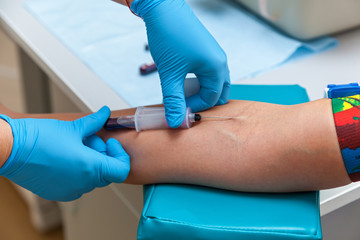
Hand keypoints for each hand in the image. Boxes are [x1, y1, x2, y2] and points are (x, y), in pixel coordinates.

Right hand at [0, 107, 129, 200]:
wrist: (11, 149)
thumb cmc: (39, 138)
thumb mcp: (73, 127)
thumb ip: (95, 122)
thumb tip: (105, 113)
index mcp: (91, 168)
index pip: (121, 170)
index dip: (120, 155)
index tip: (110, 143)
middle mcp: (83, 184)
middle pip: (107, 173)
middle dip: (103, 156)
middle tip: (88, 140)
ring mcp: (70, 191)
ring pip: (92, 178)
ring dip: (90, 163)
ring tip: (74, 147)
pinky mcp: (57, 193)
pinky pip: (77, 185)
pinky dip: (78, 172)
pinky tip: (65, 157)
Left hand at [131, 0, 230, 126]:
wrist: (163, 8)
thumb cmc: (169, 37)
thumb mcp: (170, 74)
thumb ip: (173, 100)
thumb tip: (175, 122)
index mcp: (216, 68)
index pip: (211, 99)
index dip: (194, 107)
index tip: (177, 110)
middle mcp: (220, 61)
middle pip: (219, 92)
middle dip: (203, 101)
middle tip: (184, 104)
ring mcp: (214, 54)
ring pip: (214, 82)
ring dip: (200, 91)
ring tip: (181, 93)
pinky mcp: (206, 50)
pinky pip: (208, 72)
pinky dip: (198, 81)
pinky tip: (182, 80)